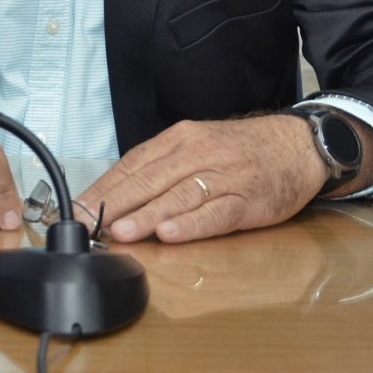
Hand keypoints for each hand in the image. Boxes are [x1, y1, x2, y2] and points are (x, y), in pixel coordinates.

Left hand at [74, 115, 329, 243]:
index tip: (76, 209)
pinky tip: (171, 233)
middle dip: (114, 203)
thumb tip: (117, 194)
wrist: (296, 144)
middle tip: (86, 223)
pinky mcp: (247, 200)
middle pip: (150, 179)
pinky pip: (216, 213)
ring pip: (178, 196)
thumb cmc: (241, 150)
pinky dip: (192, 224)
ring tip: (121, 230)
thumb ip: (162, 168)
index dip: (104, 188)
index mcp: (180, 139)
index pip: (133, 163)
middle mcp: (198, 153)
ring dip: (147, 215)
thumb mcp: (197, 145)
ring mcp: (223, 177)